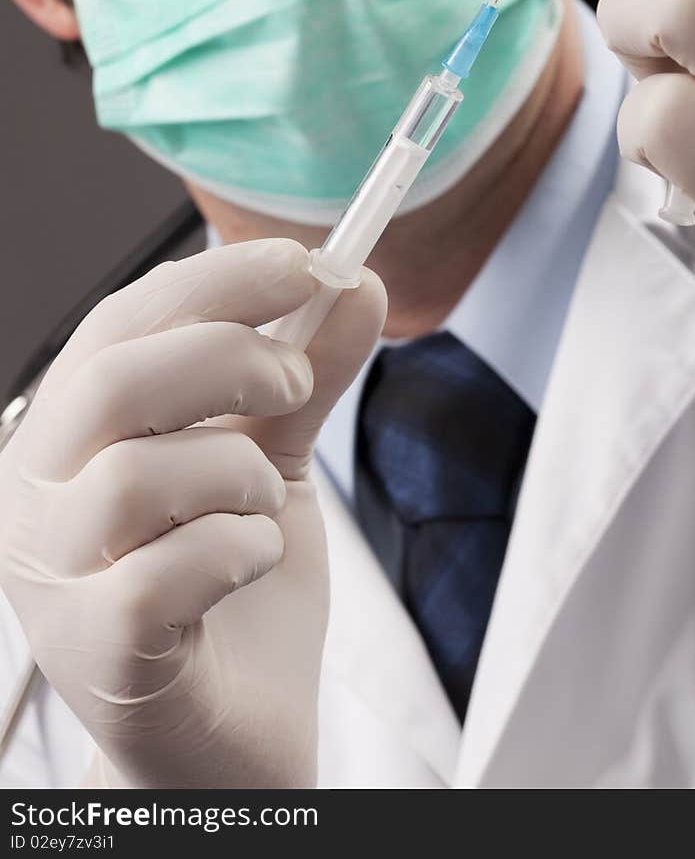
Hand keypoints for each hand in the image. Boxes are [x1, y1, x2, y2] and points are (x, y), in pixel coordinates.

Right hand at [0, 238, 385, 787]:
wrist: (236, 738)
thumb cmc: (233, 592)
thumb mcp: (274, 461)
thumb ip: (306, 378)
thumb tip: (357, 287)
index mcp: (67, 437)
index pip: (119, 324)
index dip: (213, 281)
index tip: (304, 260)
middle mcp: (34, 501)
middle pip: (114, 382)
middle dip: (229, 357)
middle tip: (296, 380)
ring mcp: (52, 582)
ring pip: (137, 475)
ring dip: (239, 473)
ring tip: (262, 503)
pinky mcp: (94, 655)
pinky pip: (162, 573)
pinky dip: (236, 552)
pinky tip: (249, 565)